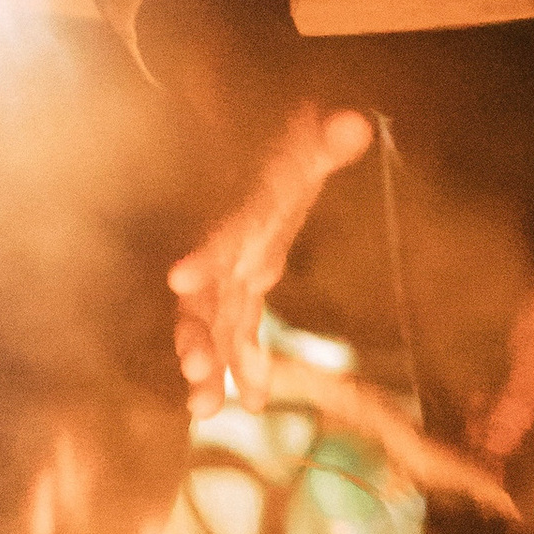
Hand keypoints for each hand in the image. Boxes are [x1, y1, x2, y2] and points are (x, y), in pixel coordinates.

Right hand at [167, 101, 372, 401]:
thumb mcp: (311, 148)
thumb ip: (328, 142)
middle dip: (196, 335)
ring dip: (209, 366)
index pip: (222, 233)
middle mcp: (230, 250)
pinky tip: (251, 402)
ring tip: (206, 410)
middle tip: (195, 372)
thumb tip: (354, 124)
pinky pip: (235, 335)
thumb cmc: (291, 154)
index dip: (203, 256)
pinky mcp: (242, 293)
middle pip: (204, 296)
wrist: (266, 154)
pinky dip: (240, 366)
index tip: (179, 279)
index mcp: (246, 214)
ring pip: (211, 327)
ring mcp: (232, 276)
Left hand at [477, 227, 533, 503]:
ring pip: (528, 440)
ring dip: (495, 439)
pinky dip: (501, 416)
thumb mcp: (532, 373)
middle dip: (499, 467)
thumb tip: (483, 462)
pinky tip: (473, 410)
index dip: (515, 498)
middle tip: (455, 469)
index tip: (475, 505)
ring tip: (456, 438)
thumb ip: (509, 419)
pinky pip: (525, 416)